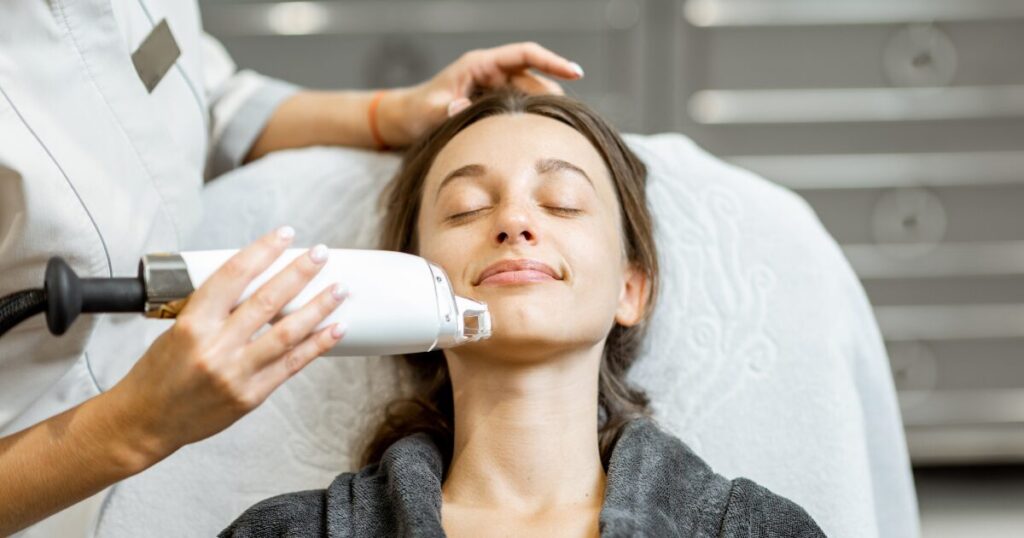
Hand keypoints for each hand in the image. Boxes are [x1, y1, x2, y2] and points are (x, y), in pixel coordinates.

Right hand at [105, 227, 347, 460]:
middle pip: (267, 301)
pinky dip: (318, 345)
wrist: (147, 421)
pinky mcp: (251, 396)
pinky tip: (336, 329)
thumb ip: (214, 308)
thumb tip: (258, 282)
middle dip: (299, 273)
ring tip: (340, 289)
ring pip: (288, 333)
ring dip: (319, 307)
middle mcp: (215, 347)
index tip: (285, 235)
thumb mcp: (177, 328)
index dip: (263, 251)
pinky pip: (292, 365)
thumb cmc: (160, 372)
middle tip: (321, 254)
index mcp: (192, 323)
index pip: (233, 275)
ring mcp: (236, 373)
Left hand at [382, 42, 583, 145]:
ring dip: (542, 114)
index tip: (575, 72)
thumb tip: (463, 110)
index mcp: (480, 65)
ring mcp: (496, 91)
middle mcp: (493, 74)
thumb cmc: (417, 112)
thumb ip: (446, 112)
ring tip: (556, 136)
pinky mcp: (495, 108)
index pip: (525, 55)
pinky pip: (521, 112)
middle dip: (553, 97)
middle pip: (535, 80)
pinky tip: (539, 142)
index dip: (552, 62)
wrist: (407, 121)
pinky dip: (530, 124)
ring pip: (531, 98)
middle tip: (568, 122)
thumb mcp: (429, 112)